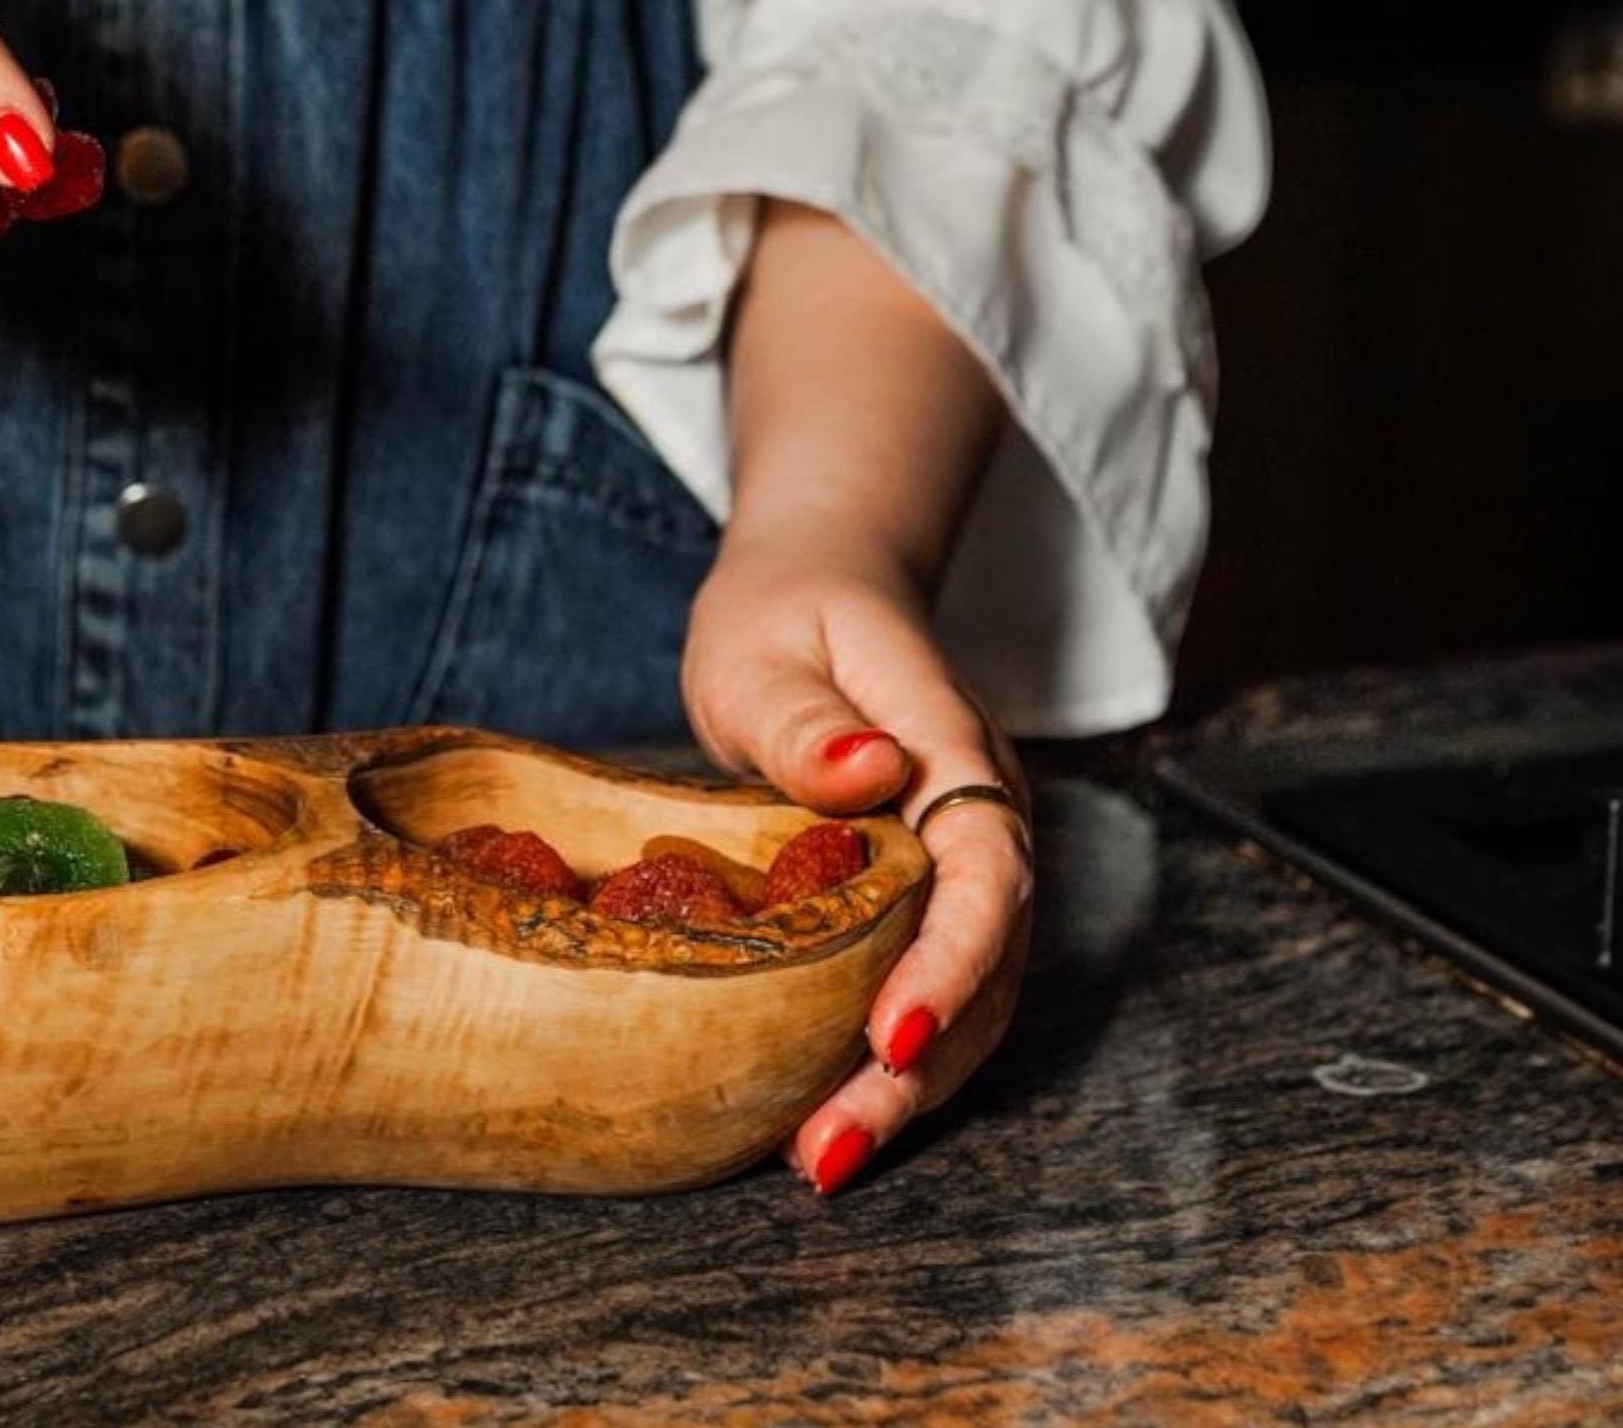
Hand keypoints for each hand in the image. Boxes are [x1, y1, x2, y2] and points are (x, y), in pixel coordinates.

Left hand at [682, 527, 1033, 1195]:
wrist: (817, 588)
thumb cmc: (784, 617)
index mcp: (953, 751)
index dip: (949, 962)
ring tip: (819, 1160)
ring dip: (907, 1089)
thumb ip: (809, 720)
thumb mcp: (764, 653)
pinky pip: (932, 988)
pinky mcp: (931, 897)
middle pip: (986, 962)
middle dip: (918, 1070)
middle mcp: (981, 818)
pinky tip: (823, 1116)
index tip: (889, 1035)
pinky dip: (890, 1062)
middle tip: (827, 1151)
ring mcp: (966, 862)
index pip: (983, 870)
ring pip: (971, 997)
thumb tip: (872, 772)